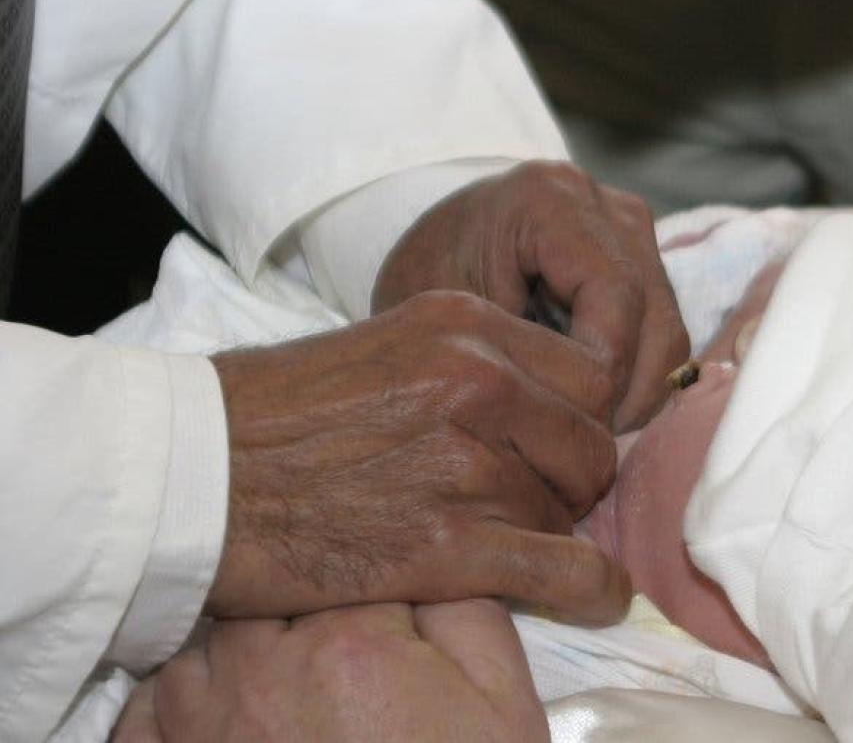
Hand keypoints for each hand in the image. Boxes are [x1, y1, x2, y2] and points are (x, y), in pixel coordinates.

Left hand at [113, 601, 547, 741]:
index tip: (391, 618)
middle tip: (344, 662)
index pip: (352, 565)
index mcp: (349, 641)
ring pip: (202, 646)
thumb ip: (472, 615)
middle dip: (303, 614)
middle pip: (267, 595)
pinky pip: (148, 713)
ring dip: (237, 657)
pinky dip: (177, 708)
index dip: (376, 586)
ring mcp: (204, 726)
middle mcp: (262, 672)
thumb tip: (438, 566)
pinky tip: (227, 722)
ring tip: (287, 692)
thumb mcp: (505, 705)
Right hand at [206, 290, 630, 622]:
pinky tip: (596, 595)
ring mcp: (466, 462)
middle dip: (572, 477)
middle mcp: (479, 383)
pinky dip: (589, 588)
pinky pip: (562, 568)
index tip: (552, 444)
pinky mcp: (448, 542)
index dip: (578, 418)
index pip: (589, 375)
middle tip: (529, 496)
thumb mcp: (387, 344)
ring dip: (546, 528)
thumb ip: (470, 364)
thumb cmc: (273, 413)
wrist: (189, 475)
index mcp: (465, 325)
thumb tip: (537, 404)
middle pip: (591, 441)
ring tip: (494, 534)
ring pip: (567, 507)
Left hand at [374, 162, 689, 431]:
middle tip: (581, 451)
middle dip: (624, 398)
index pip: (614, 300)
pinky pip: (661, 337)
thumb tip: (584, 419)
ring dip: (636, 398)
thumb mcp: (449, 325)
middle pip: (655, 321)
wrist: (431, 260)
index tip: (568, 431)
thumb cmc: (423, 291)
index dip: (602, 378)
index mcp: (550, 199)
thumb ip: (515, 358)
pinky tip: (593, 414)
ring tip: (585, 438)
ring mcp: (633, 231)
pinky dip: (636, 384)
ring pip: (668, 337)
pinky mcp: (644, 262)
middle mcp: (606, 205)